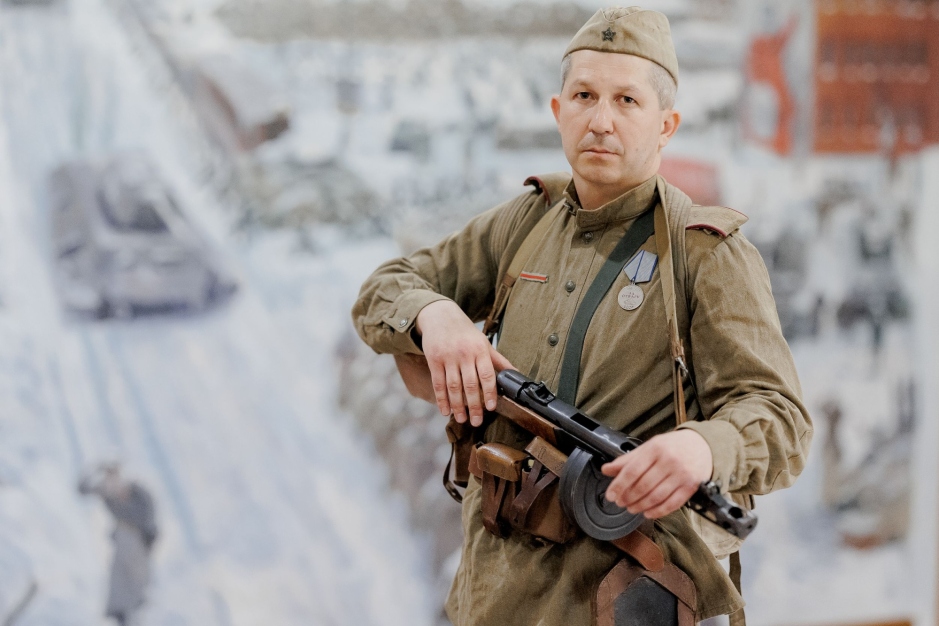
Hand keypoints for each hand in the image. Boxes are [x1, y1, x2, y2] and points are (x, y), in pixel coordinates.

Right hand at [415, 300, 513, 425]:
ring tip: (462, 419)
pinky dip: (441, 399)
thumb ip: (498, 360)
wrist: (439, 315)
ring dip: (458, 406)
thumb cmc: (465, 332)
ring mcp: (448, 357)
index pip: (487, 374)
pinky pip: (438, 383)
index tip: (491, 408)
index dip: (490, 393)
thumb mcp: (483, 342)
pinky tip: (445, 410)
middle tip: (476, 421)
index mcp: (479, 349)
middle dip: (474, 406)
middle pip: (470, 384)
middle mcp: (464, 353)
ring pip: (453, 386)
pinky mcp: (434, 360)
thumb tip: (516, 374)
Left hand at [601, 429, 711, 519]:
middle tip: (620, 502)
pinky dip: (657, 511)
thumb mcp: (649, 447)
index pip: (632, 470)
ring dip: (640, 506)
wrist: (703, 445)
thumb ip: (627, 460)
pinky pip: (672, 504)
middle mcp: (669, 461)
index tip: (610, 495)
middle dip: (628, 497)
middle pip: (643, 486)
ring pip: (656, 497)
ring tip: (631, 508)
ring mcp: (682, 475)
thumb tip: (606, 469)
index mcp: (655, 448)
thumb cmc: (672, 446)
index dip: (619, 485)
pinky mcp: (691, 487)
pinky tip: (648, 513)